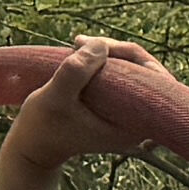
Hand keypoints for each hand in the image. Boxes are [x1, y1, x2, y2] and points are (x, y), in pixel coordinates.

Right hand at [5, 36, 167, 160]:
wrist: (31, 146)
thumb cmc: (41, 126)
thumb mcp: (53, 98)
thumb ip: (75, 73)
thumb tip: (102, 46)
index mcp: (133, 126)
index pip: (157, 80)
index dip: (132, 55)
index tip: (99, 47)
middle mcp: (138, 121)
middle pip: (146, 71)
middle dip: (117, 50)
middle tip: (81, 43)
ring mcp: (128, 113)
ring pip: (133, 70)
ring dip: (108, 54)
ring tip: (78, 46)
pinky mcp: (116, 105)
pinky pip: (121, 75)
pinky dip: (103, 62)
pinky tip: (82, 53)